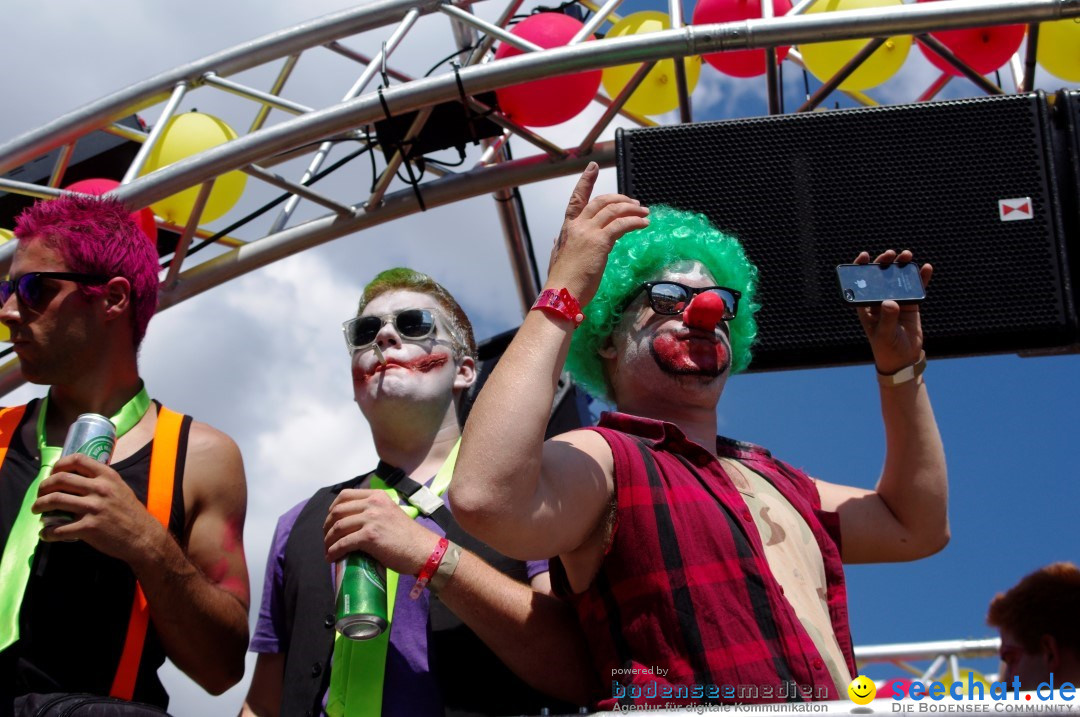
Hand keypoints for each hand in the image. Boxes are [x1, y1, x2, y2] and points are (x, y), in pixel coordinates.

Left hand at [32, 453, 164, 563]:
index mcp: (107, 476)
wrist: (144, 537)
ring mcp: (93, 508)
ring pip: (54, 500)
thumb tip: (76, 480)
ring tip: (37, 510)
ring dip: (39, 505)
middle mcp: (99, 489)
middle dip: (43, 487)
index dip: (59, 464)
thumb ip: (101, 481)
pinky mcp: (89, 528)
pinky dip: (47, 532)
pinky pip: (59, 528)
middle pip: (60, 479)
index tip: (53, 473)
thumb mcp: (120, 488)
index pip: (77, 460)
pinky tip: (45, 534)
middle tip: (40, 495)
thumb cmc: (131, 513)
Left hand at [323, 489, 439, 574]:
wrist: (423, 550)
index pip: (345, 495)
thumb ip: (374, 512)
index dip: (332, 509)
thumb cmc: (408, 537)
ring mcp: (372, 519)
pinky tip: (331, 558)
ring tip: (328, 550)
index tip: (330, 521)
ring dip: (328, 541)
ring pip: (338, 527)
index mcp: (377, 496)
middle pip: (338, 511)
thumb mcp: (390, 513)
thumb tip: (352, 522)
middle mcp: (373, 504)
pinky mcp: (370, 536)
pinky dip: (334, 551)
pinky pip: (343, 543)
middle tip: (327, 538)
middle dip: (327, 526)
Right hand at [547, 162, 649, 305]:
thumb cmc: (561, 280)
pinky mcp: (601, 242)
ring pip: (614, 210)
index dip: (585, 181)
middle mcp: (578, 225)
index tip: (593, 167)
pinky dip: (635, 222)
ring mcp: (589, 232)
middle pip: (601, 201)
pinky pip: (622, 225)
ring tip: (645, 213)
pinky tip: (644, 224)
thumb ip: (558, 245)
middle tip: (635, 203)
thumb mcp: (557, 257)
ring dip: (632, 209)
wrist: (562, 293)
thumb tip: (554, 239)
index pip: (577, 199)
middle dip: (620, 198)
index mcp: (567, 228)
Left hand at [852, 249, 932, 374]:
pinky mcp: (910, 304)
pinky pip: (914, 288)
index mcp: (865, 306)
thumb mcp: (884, 334)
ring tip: (907, 255)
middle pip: (879, 276)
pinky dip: (920, 278)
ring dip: (901, 266)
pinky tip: (925, 268)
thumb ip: (887, 319)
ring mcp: (895, 300)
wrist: (903, 359)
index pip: (860, 283)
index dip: (860, 267)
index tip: (865, 256)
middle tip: (890, 255)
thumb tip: (890, 302)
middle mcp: (879, 300)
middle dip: (884, 263)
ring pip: (897, 279)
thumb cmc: (887, 348)